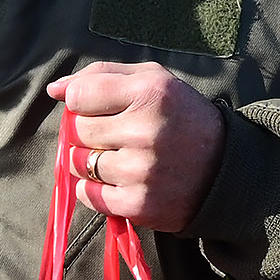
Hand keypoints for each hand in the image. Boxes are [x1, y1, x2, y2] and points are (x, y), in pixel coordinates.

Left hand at [49, 61, 225, 233]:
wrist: (226, 170)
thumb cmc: (182, 117)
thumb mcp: (153, 80)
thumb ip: (102, 76)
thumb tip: (54, 89)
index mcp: (150, 92)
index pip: (79, 96)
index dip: (83, 102)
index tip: (101, 108)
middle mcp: (146, 131)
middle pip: (78, 131)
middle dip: (89, 133)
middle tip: (117, 136)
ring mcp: (142, 171)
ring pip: (79, 163)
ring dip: (90, 161)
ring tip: (120, 158)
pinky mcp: (139, 204)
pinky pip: (89, 195)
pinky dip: (96, 189)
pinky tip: (119, 181)